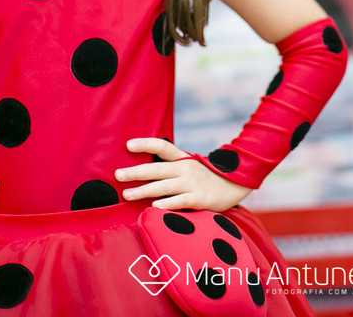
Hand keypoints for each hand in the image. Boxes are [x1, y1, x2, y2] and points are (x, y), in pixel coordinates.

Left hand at [116, 138, 252, 211]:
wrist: (234, 186)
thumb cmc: (204, 178)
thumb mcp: (189, 167)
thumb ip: (169, 167)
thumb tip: (142, 170)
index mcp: (182, 159)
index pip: (162, 147)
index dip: (145, 144)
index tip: (128, 145)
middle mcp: (185, 169)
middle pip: (157, 169)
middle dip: (135, 172)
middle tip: (118, 175)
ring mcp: (192, 184)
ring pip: (163, 186)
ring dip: (144, 190)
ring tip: (127, 194)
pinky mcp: (199, 198)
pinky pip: (179, 201)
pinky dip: (166, 204)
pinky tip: (154, 207)